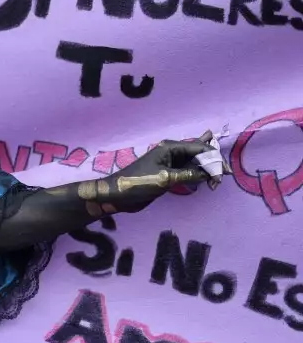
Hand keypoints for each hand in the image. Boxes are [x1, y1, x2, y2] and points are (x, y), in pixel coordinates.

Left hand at [81, 131, 230, 214]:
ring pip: (196, 163)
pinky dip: (199, 176)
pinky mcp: (170, 174)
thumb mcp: (166, 178)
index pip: (200, 147)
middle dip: (212, 165)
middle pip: (200, 154)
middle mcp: (172, 152)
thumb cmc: (139, 182)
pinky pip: (190, 171)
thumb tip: (211, 173)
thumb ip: (190, 174)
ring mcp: (171, 163)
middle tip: (219, 181)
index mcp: (170, 147)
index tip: (224, 174)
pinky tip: (207, 181)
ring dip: (207, 171)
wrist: (119, 194)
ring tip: (214, 184)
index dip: (214, 158)